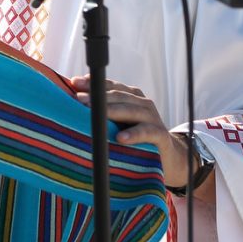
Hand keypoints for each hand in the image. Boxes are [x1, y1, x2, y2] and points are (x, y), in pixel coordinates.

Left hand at [68, 76, 195, 189]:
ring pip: (130, 110)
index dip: (93, 84)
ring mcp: (152, 118)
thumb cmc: (136, 138)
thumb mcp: (120, 123)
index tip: (74, 83)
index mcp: (131, 97)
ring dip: (111, 111)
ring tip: (94, 114)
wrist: (168, 158)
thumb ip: (103, 112)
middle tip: (79, 99)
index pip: (110, 86)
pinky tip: (120, 138)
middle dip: (97, 97)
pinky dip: (133, 134)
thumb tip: (74, 101)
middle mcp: (142, 103)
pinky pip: (146, 132)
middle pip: (118, 96)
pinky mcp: (160, 135)